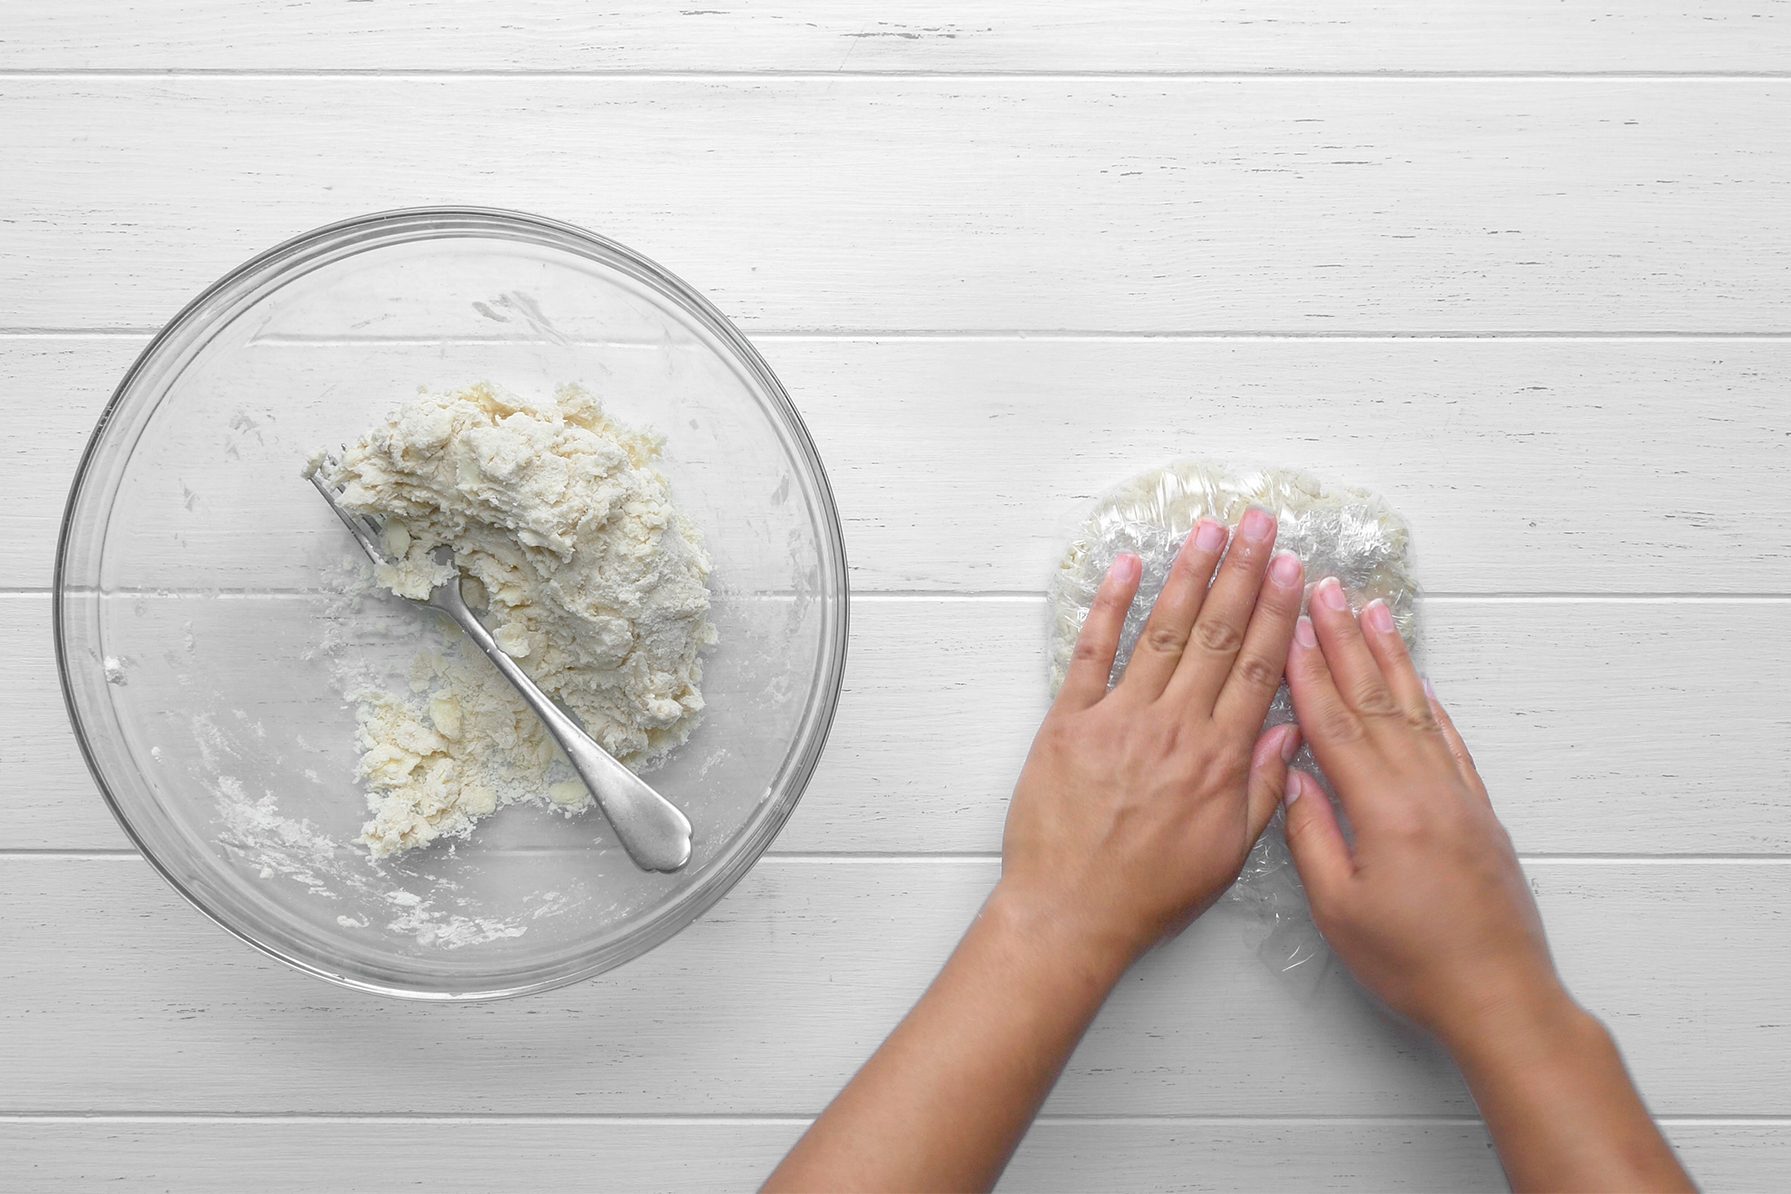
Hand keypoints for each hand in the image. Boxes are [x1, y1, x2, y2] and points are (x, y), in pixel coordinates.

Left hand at [998, 509, 1306, 967]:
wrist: (1072, 912)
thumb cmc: (1149, 892)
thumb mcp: (1229, 853)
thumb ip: (1264, 787)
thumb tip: (1289, 729)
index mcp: (1219, 758)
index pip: (1257, 667)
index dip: (1278, 612)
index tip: (1293, 569)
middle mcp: (1175, 727)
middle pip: (1217, 634)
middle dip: (1244, 573)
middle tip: (1261, 524)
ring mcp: (1120, 718)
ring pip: (1163, 631)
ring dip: (1188, 575)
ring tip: (1209, 530)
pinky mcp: (1069, 721)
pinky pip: (1091, 652)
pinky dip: (1109, 606)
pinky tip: (1127, 566)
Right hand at [1282, 577, 1568, 1047]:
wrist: (1500, 996)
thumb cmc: (1414, 964)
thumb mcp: (1339, 910)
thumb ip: (1311, 838)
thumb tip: (1293, 779)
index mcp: (1383, 811)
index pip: (1335, 725)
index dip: (1307, 673)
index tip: (1289, 626)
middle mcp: (1424, 790)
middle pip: (1376, 700)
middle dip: (1345, 641)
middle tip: (1326, 590)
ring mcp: (1456, 796)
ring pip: (1416, 709)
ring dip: (1390, 656)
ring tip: (1373, 611)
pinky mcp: (1477, 810)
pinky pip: (1449, 740)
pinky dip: (1430, 702)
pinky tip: (1418, 680)